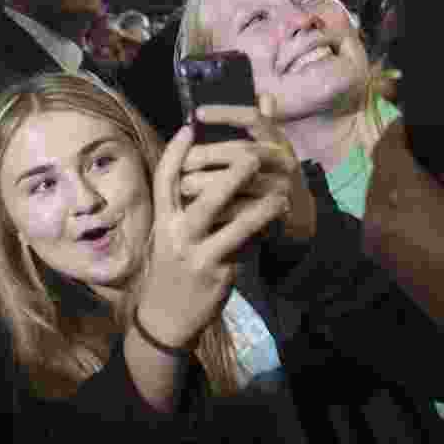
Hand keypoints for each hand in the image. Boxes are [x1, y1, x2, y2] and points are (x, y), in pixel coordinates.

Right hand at [138, 122, 289, 347]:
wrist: (166, 317)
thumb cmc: (173, 267)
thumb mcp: (170, 235)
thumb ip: (185, 204)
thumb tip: (204, 170)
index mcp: (162, 220)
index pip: (164, 180)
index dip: (176, 152)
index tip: (189, 126)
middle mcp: (175, 234)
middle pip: (203, 197)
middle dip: (230, 174)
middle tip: (253, 156)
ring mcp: (196, 255)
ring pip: (232, 224)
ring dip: (259, 207)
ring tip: (281, 194)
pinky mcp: (217, 273)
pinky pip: (245, 247)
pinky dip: (262, 233)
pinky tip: (277, 223)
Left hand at [181, 94, 316, 241]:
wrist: (299, 213)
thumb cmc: (271, 172)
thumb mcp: (270, 147)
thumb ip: (261, 124)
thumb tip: (262, 96)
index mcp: (277, 139)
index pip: (253, 118)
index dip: (226, 113)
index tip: (197, 113)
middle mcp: (284, 159)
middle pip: (244, 151)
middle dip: (210, 154)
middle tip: (184, 161)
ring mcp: (283, 186)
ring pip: (243, 181)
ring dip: (210, 182)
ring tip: (183, 185)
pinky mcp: (277, 212)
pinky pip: (245, 209)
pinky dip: (219, 208)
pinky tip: (198, 206)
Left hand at [362, 119, 443, 349]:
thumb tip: (435, 148)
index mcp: (396, 198)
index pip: (387, 148)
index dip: (401, 129)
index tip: (416, 119)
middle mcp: (374, 219)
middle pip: (378, 173)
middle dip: (398, 156)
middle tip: (426, 147)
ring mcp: (374, 245)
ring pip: (377, 197)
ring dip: (396, 182)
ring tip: (427, 176)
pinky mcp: (382, 262)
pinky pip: (382, 221)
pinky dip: (396, 207)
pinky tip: (423, 207)